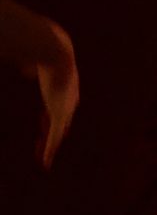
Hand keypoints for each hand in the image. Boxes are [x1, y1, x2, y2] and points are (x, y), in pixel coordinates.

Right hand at [26, 16, 76, 167]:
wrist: (56, 53)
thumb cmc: (45, 52)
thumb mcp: (38, 62)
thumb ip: (34, 67)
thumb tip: (29, 68)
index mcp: (65, 88)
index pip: (60, 106)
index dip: (52, 115)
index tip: (45, 121)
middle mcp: (69, 99)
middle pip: (63, 121)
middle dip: (53, 133)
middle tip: (46, 143)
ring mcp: (66, 107)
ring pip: (58, 133)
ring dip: (50, 145)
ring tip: (44, 158)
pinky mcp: (60, 113)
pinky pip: (55, 137)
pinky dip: (50, 150)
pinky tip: (45, 161)